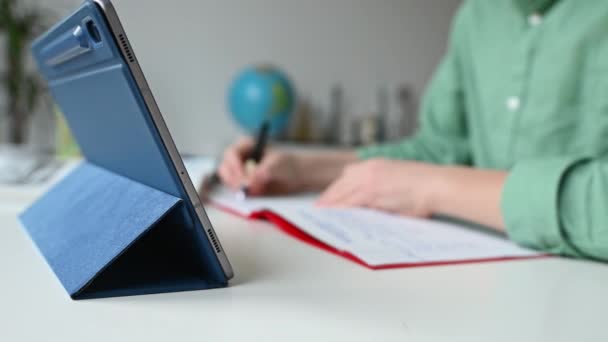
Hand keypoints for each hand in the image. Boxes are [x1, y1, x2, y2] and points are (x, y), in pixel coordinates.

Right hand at [218, 137, 302, 195]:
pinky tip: (258, 192)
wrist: (297, 175)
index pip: (231, 154)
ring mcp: (240, 173)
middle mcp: (239, 158)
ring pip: (229, 181)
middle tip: (244, 189)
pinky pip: (237, 191)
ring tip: (258, 189)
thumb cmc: (288, 163)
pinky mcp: (244, 186)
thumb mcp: (278, 164)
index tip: (243, 178)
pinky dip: (244, 194)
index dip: (234, 166)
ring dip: (238, 188)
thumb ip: (264, 171)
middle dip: (233, 179)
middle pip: (225, 168)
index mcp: (245, 145)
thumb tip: (251, 181)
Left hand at [317, 159, 445, 217]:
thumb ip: (384, 190)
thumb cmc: (425, 187)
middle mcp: (369, 169)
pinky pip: (349, 203)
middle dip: (329, 196)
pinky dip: (339, 209)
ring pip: (342, 193)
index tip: (330, 196)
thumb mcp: (400, 181)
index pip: (349, 175)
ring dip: (330, 204)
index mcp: (377, 165)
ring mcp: (369, 180)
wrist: (436, 184)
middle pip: (341, 183)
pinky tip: (332, 216)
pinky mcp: (371, 192)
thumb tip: (373, 206)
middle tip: (319, 206)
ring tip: (321, 214)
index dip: (338, 187)